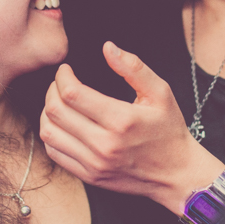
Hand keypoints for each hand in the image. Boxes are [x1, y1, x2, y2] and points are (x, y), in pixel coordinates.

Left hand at [40, 41, 224, 214]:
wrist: (176, 174)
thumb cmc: (168, 130)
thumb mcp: (160, 93)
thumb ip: (133, 67)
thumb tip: (107, 47)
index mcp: (121, 120)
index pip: (72, 93)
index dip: (62, 76)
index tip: (66, 70)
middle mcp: (104, 144)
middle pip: (56, 112)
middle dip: (52, 90)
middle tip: (60, 83)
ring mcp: (95, 163)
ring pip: (50, 133)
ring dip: (47, 112)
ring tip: (59, 102)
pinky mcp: (90, 176)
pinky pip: (55, 153)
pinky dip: (52, 135)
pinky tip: (63, 124)